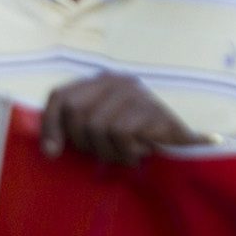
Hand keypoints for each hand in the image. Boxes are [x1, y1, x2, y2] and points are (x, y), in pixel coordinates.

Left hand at [38, 74, 201, 165]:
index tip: (51, 152)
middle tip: (104, 154)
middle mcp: (115, 81)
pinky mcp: (150, 109)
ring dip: (109, 151)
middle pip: (75, 111)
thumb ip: (78, 129)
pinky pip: (120, 134)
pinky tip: (140, 152)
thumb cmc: (139, 140)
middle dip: (83, 142)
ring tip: (126, 154)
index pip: (60, 96)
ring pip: (97, 126)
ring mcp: (134, 93)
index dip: (50, 124)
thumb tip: (49, 150)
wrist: (186, 145)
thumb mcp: (104, 131)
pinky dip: (126, 151)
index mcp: (99, 81)